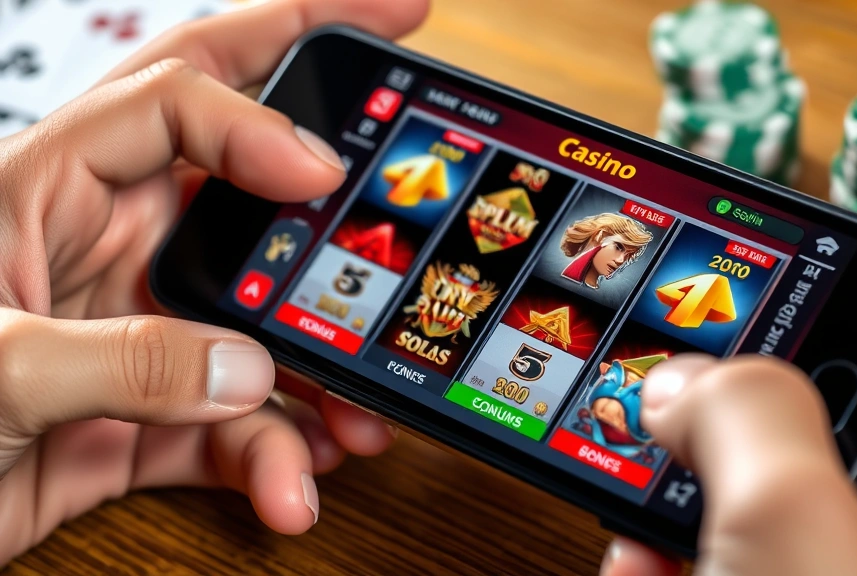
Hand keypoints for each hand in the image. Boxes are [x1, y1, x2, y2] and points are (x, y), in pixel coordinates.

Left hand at [0, 0, 427, 564]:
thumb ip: (118, 359)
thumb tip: (243, 366)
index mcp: (50, 191)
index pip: (174, 104)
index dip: (257, 121)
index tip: (322, 173)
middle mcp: (112, 247)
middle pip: (241, 163)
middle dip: (324, 120)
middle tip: (403, 75)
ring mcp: (144, 330)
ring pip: (263, 316)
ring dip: (321, 363)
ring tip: (361, 406)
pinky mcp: (153, 412)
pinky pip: (238, 420)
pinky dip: (275, 454)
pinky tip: (293, 484)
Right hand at [600, 173, 856, 574]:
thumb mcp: (790, 518)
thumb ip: (740, 413)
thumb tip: (685, 383)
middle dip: (781, 361)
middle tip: (723, 347)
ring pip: (781, 481)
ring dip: (700, 475)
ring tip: (648, 472)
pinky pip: (742, 550)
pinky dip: (681, 547)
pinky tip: (644, 561)